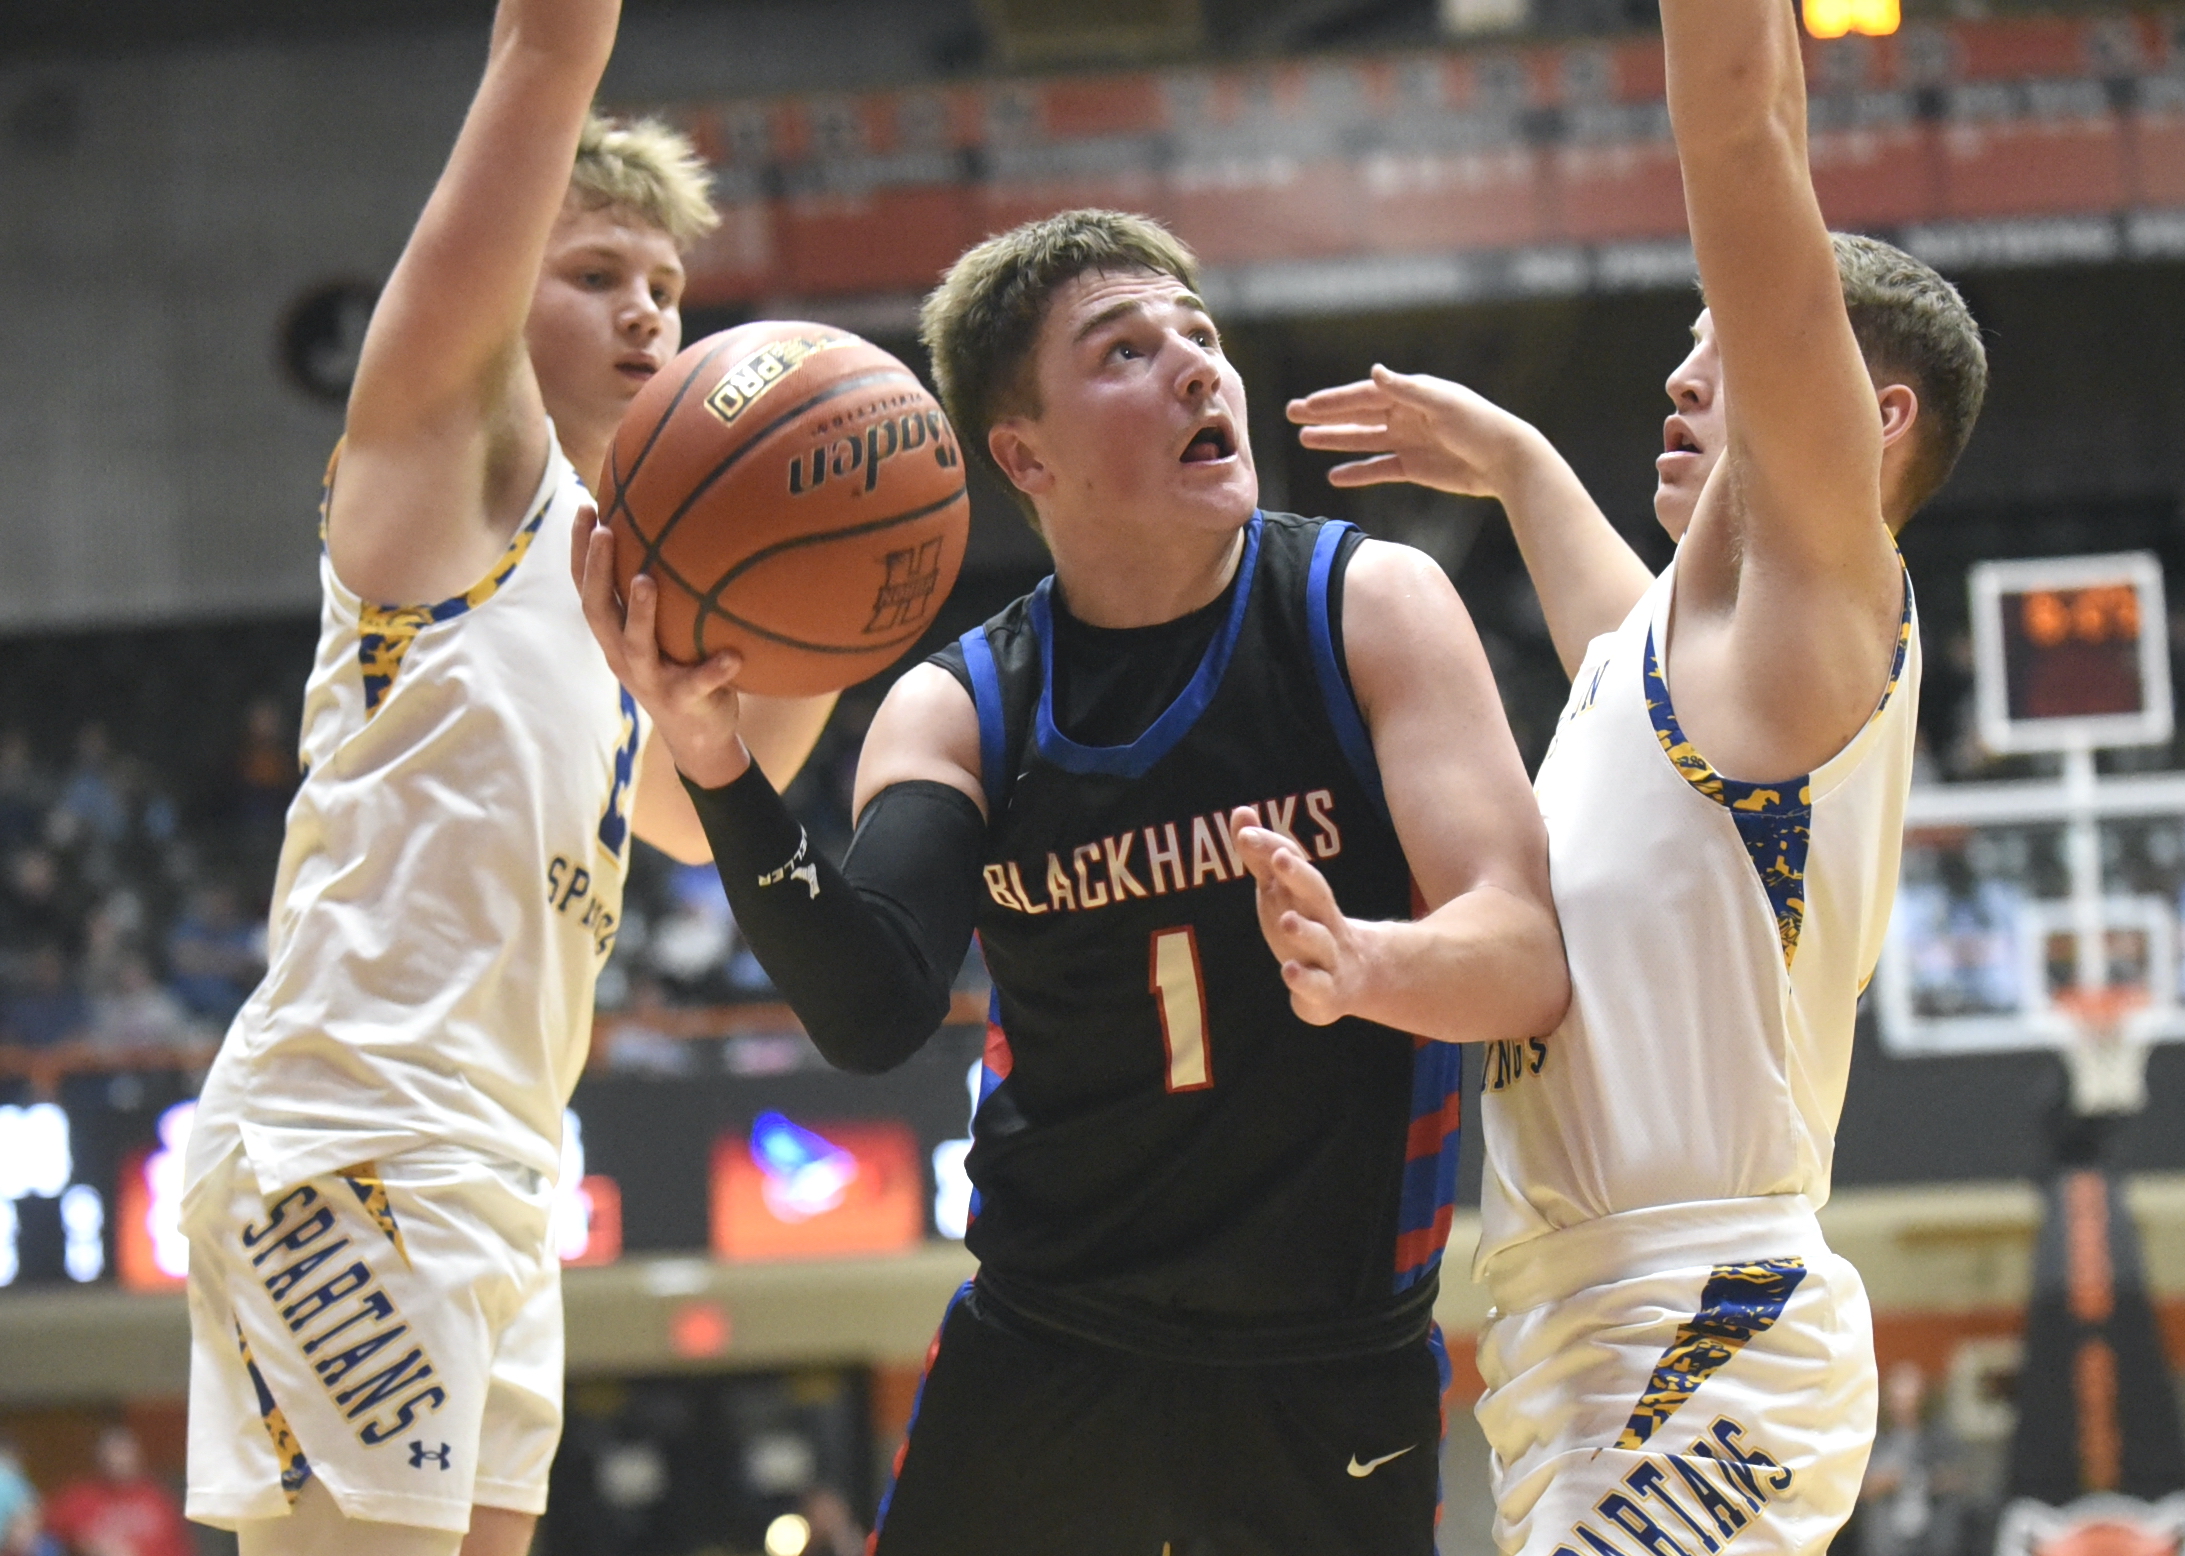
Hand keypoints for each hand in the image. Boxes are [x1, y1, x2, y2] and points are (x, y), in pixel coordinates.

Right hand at [572, 505, 751, 788]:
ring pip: (636, 645)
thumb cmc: (683, 668)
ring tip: (646, 581)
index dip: (580, 551)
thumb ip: (666, 594)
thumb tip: (682, 532)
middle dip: (597, 570)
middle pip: (597, 610)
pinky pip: (698, 683)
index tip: (585, 507)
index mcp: (615, 636)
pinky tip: (734, 656)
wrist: (699, 738)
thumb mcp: (666, 632)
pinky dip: (714, 669)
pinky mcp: (683, 701)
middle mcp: (623, 656)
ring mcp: (650, 680)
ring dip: (639, 613)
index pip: (586, 588)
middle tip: (606, 531)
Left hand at [1228, 807, 1377, 1026]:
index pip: (1293, 863)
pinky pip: (1318, 985)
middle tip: (1279, 858)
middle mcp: (1322, 920)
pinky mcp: (1325, 991)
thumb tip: (1241, 812)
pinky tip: (1290, 972)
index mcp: (1307, 894)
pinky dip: (1305, 980)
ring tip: (1286, 919)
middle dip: (1298, 875)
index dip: (1271, 847)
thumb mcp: (1281, 892)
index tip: (1245, 832)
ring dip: (1303, 929)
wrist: (1353, 978)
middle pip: (1316, 892)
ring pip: (1319, 940)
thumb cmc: (1307, 926)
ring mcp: (1327, 956)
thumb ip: (1260, 857)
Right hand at [1287, 364, 1532, 499]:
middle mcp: (1406, 415)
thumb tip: (1374, 371)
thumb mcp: (1442, 404)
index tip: (1306, 405)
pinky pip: (1378, 469)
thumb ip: (1406, 390)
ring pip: (1362, 440)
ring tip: (1304, 440)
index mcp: (1412, 394)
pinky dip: (1357, 472)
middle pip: (1357, 414)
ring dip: (1335, 440)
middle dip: (1325, 415)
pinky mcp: (1414, 467)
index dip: (1334, 401)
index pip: (1364, 395)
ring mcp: (1408, 442)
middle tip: (1291, 414)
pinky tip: (1334, 476)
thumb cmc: (1479, 425)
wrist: (1506, 461)